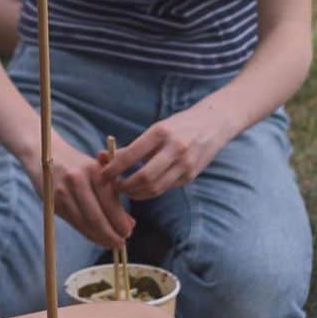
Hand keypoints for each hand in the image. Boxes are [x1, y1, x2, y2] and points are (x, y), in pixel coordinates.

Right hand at [23, 132, 133, 248]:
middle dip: (110, 234)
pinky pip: (73, 223)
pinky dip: (86, 233)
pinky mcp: (52, 202)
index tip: (128, 233)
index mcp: (93, 170)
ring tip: (110, 243)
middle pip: (96, 216)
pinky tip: (95, 237)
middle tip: (121, 244)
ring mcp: (62, 192)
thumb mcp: (97, 170)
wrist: (44, 151)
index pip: (110, 201)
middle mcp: (77, 180)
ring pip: (84, 223)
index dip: (120, 221)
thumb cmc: (77, 164)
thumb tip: (130, 223)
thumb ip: (112, 194)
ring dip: (99, 237)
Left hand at [100, 103, 228, 199]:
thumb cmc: (178, 126)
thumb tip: (105, 157)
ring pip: (155, 188)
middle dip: (125, 186)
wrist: (214, 124)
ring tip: (126, 190)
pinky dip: (150, 191)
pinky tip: (142, 189)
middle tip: (114, 187)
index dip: (114, 168)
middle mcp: (175, 149)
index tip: (102, 174)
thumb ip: (133, 146)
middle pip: (144, 178)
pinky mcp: (191, 175)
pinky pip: (166, 188)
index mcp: (161, 133)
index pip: (131, 155)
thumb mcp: (155, 130)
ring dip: (136, 193)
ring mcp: (186, 164)